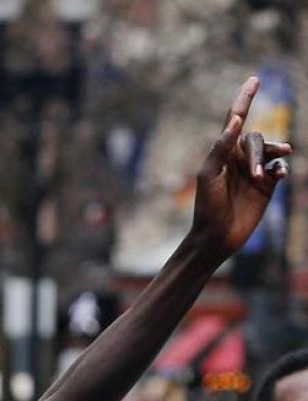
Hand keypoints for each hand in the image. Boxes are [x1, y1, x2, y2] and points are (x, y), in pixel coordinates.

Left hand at [191, 77, 292, 260]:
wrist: (217, 235)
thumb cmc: (207, 205)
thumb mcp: (210, 173)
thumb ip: (222, 146)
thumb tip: (236, 119)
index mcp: (221, 151)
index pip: (235, 118)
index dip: (245, 98)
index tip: (255, 79)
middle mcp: (238, 157)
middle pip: (256, 137)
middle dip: (257, 152)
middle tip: (253, 176)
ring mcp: (254, 170)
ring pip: (271, 150)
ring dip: (269, 160)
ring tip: (262, 178)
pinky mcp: (267, 184)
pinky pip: (280, 167)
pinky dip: (281, 168)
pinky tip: (277, 176)